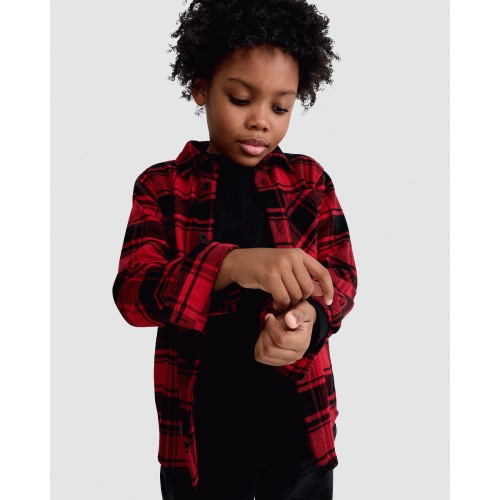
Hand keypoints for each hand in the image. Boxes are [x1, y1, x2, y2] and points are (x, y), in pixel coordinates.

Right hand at [215, 248, 332, 310]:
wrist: (237, 262)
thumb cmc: (262, 266)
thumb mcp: (285, 267)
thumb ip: (302, 277)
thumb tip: (320, 290)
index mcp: (298, 254)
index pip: (322, 272)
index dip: (329, 288)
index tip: (329, 301)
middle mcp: (291, 257)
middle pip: (307, 289)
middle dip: (299, 299)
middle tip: (288, 300)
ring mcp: (280, 265)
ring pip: (295, 295)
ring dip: (288, 303)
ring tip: (279, 301)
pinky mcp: (269, 276)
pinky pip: (283, 299)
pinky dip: (279, 305)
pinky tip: (274, 304)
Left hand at [254, 300, 316, 365]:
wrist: (301, 321)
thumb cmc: (301, 314)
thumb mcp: (303, 309)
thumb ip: (298, 313)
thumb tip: (289, 319)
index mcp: (302, 343)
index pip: (280, 340)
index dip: (271, 326)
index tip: (270, 316)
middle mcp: (296, 355)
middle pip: (270, 349)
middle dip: (265, 333)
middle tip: (269, 323)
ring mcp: (287, 360)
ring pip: (263, 355)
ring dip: (261, 340)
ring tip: (268, 329)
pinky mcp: (278, 362)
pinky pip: (260, 357)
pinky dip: (259, 346)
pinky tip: (266, 336)